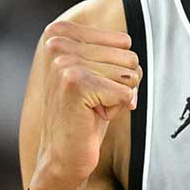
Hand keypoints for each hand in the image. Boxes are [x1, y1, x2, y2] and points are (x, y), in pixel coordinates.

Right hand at [27, 21, 139, 189]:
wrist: (63, 155)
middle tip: (93, 101)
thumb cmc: (85, 114)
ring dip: (117, 97)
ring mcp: (65, 63)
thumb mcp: (97, 71)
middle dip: (120, 84)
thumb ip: (111, 49)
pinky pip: (126, 92)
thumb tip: (131, 42)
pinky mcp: (76, 84)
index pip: (123, 41)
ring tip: (91, 108)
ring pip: (129, 74)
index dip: (118, 69)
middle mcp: (58, 43)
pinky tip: (92, 117)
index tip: (94, 86)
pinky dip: (116, 109)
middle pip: (128, 57)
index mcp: (60, 33)